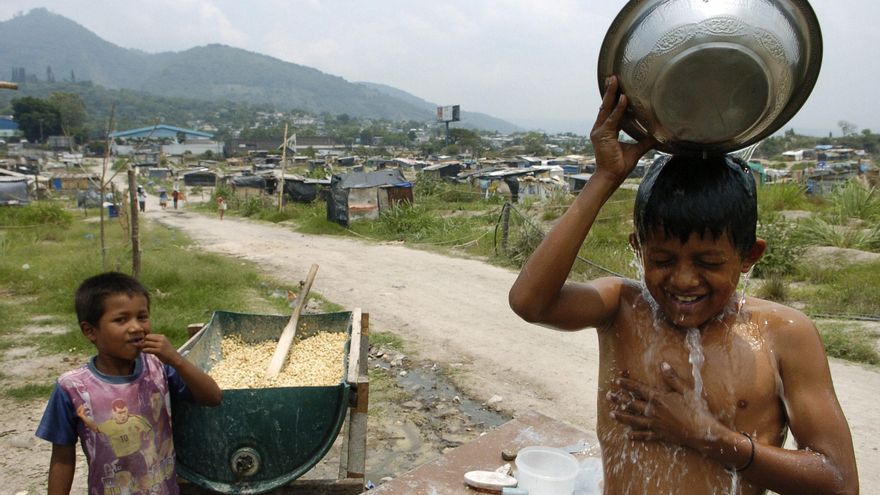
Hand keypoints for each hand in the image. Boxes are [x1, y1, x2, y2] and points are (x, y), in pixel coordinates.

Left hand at [137, 334, 181, 366]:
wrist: (175, 358)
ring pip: (146, 343)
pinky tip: (144, 352)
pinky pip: (148, 349)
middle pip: (147, 338)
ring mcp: (160, 345)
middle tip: (140, 346)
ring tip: (141, 349)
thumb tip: (144, 341)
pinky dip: (144, 350)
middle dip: (142, 341)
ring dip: (142, 346)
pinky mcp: (159, 351)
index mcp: (161, 336)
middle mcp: (161, 339)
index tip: (141, 343)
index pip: (149, 335)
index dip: (144, 339)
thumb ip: (155, 342)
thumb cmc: (167, 352)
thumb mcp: (162, 344)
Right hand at [590, 75, 655, 181]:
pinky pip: (612, 119)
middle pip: (606, 106)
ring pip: (606, 108)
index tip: (617, 85)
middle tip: (613, 76)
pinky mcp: (602, 135)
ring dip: (611, 93)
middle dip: (609, 91)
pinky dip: (618, 109)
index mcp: (607, 131)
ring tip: (614, 80)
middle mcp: (600, 129)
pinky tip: (624, 98)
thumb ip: (646, 141)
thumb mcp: (637, 150)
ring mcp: (599, 131)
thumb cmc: (620, 165)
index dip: (614, 98)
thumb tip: (658, 135)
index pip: (610, 110)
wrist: (611, 177)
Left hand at [607, 362, 722, 449]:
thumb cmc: (697, 410)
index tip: (617, 381)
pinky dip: (636, 436)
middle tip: (608, 396)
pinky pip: (645, 435)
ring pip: (634, 420)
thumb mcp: (686, 390)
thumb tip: (662, 364)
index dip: (627, 384)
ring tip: (611, 414)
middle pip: (632, 404)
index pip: (639, 389)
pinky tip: (628, 435)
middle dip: (619, 400)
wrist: (703, 432)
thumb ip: (672, 378)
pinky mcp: (660, 435)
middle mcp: (653, 412)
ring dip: (622, 417)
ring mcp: (655, 425)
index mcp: (659, 399)